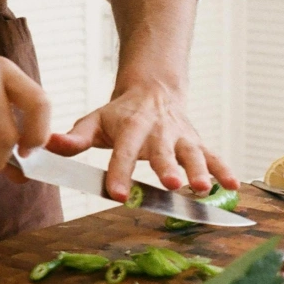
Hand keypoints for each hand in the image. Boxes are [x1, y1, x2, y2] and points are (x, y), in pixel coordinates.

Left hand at [46, 81, 237, 200]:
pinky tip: (234, 187)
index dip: (119, 173)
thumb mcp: (95, 120)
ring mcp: (181, 137)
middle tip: (172, 184)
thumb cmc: (120, 113)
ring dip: (200, 171)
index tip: (117, 194)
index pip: (123, 152)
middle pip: (164, 152)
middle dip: (168, 168)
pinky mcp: (198, 142)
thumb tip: (49, 145)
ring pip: (193, 154)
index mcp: (130, 127)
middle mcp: (159, 132)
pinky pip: (214, 156)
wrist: (154, 89)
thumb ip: (75, 137)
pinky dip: (225, 170)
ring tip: (204, 189)